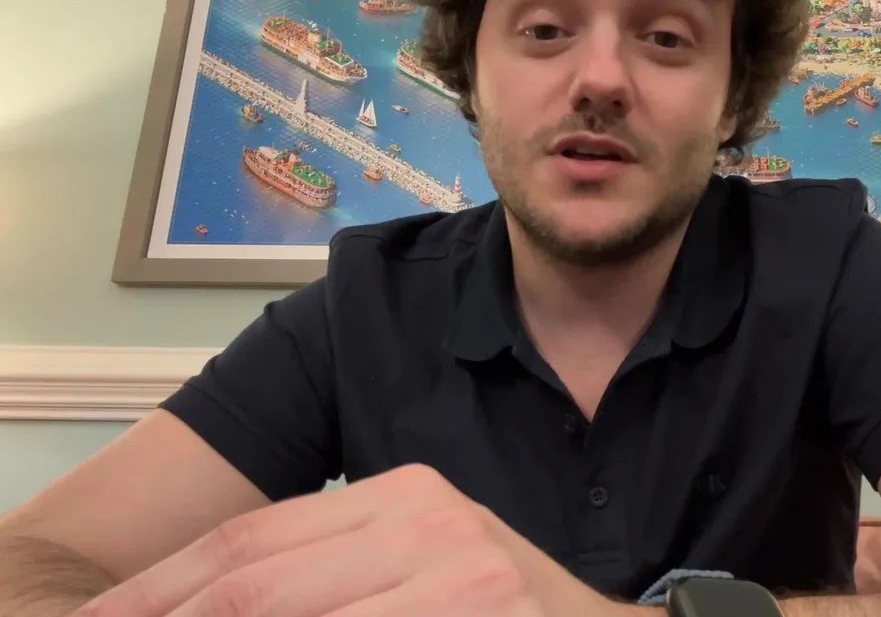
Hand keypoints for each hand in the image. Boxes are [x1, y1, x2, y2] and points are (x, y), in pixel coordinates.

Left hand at [74, 464, 628, 616]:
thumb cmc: (504, 611)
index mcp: (400, 493)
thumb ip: (328, 577)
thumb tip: (220, 602)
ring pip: (292, 615)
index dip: (161, 589)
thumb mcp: (416, 566)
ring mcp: (455, 571)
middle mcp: (424, 517)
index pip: (250, 541)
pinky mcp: (477, 610)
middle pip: (256, 582)